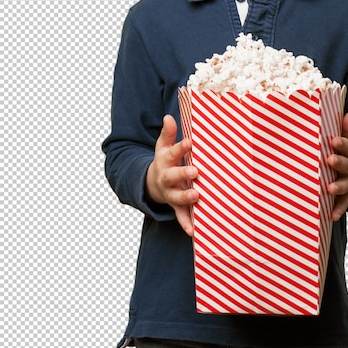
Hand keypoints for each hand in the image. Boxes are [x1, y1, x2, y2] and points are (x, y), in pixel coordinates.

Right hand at [146, 115, 198, 235]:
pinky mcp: (174, 206)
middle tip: (195, 171)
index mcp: (165, 160)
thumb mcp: (163, 147)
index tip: (191, 141)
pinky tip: (194, 231)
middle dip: (183, 173)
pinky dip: (186, 224)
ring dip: (185, 197)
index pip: (174, 151)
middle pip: (173, 175)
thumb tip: (169, 116)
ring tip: (196, 196)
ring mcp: (170, 193)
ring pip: (177, 197)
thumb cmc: (164, 161)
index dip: (182, 146)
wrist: (151, 184)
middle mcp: (166, 177)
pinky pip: (180, 216)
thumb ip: (168, 133)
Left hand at [327, 112, 347, 220]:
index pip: (347, 146)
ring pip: (344, 185)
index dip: (341, 143)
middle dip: (338, 163)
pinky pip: (343, 203)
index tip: (332, 139)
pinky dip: (338, 209)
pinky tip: (332, 216)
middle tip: (329, 160)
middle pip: (346, 165)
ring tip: (329, 189)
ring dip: (338, 187)